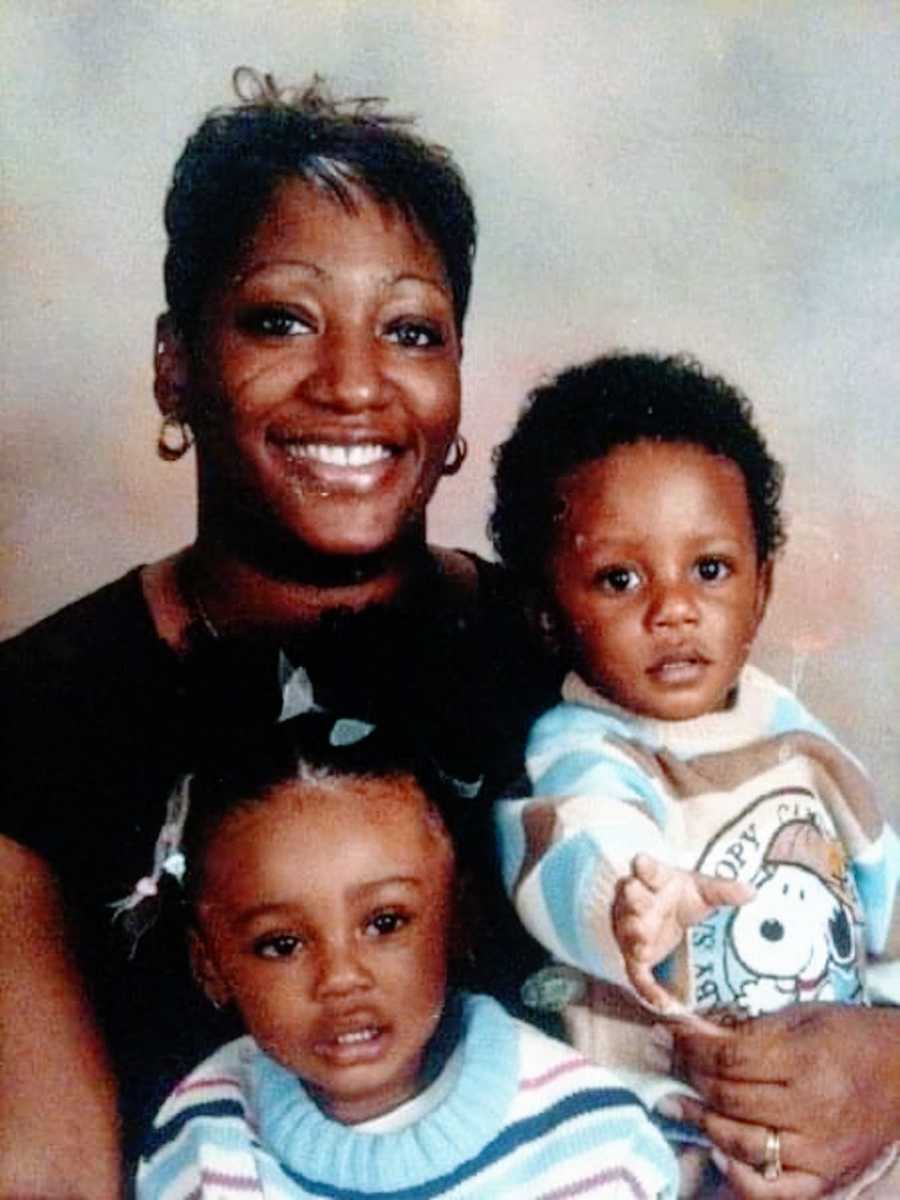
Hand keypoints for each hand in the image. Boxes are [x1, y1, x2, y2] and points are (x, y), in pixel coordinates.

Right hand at [612, 854, 752, 1010]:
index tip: (641, 859)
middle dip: (634, 899)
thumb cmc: (677, 896)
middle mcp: (636, 902)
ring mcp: (632, 929)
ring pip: (629, 932)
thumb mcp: (700, 890)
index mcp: (653, 880)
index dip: (645, 866)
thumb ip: (723, 890)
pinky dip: (649, 990)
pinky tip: (665, 1004)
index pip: (649, 871)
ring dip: (636, 937)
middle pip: (632, 898)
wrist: (659, 914)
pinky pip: (638, 975)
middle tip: (635, 895)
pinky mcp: (634, 957)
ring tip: (644, 946)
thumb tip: (753, 892)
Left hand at [670, 1003, 899, 1197]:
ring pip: (741, 1143)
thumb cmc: (850, 1036)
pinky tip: (717, 1153)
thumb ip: (747, 1028)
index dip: (689, 1046)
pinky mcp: (827, 1179)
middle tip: (665, 1064)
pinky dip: (737, 1177)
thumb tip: (692, 1031)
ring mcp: (819, 1151)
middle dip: (688, 1078)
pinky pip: (772, 1191)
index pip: (728, 1058)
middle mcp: (812, 1109)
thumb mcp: (801, 1017)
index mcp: (805, 1060)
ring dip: (702, 1121)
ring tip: (679, 1103)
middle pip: (729, 1098)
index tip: (667, 1035)